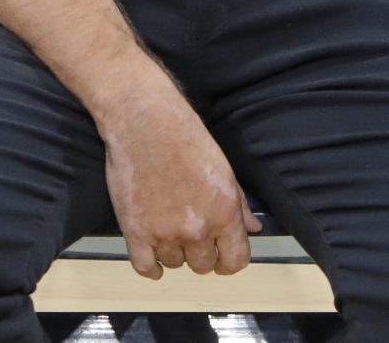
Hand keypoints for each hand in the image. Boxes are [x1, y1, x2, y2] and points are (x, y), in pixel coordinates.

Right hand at [102, 90, 258, 279]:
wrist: (144, 121)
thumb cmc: (186, 138)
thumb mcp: (224, 169)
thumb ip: (240, 205)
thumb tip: (253, 228)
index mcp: (225, 214)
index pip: (236, 261)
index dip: (230, 262)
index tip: (222, 259)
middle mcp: (197, 229)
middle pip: (203, 266)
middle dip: (201, 254)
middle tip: (191, 234)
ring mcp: (165, 233)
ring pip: (175, 264)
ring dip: (174, 252)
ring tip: (168, 228)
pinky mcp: (135, 231)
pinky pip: (145, 267)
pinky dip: (151, 267)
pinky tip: (153, 257)